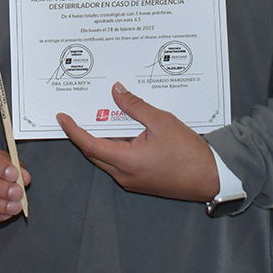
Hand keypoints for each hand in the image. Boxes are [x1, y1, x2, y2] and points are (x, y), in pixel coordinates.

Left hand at [56, 82, 218, 200]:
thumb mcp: (162, 122)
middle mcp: (124, 175)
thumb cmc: (189, 154)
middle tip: (79, 113)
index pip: (89, 144)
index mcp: (126, 161)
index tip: (62, 117)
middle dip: (84, 133)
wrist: (211, 178)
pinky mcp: (139, 181)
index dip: (73, 130)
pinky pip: (119, 162)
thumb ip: (135, 106)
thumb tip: (116, 91)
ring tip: (104, 116)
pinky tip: (123, 130)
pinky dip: (116, 146)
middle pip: (94, 152)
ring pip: (106, 158)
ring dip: (102, 139)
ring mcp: (131, 180)